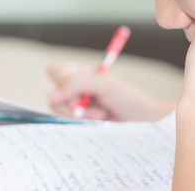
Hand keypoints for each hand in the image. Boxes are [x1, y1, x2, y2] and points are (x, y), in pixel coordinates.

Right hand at [48, 63, 174, 120]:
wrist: (143, 119)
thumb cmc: (128, 97)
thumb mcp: (104, 84)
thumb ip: (77, 84)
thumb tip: (51, 96)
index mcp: (81, 73)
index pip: (56, 70)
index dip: (61, 80)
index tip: (77, 88)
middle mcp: (76, 88)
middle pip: (55, 95)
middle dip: (74, 103)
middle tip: (94, 103)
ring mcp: (78, 105)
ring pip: (61, 112)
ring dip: (83, 114)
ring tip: (102, 113)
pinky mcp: (81, 121)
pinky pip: (70, 123)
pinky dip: (85, 122)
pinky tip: (101, 120)